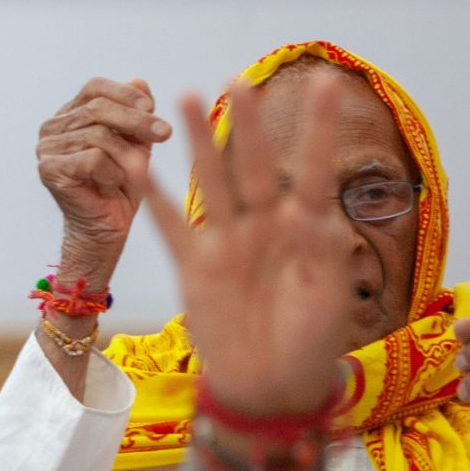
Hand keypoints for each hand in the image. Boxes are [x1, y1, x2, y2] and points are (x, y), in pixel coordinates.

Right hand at [37, 77, 171, 278]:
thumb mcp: (135, 143)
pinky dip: (111, 172)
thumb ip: (136, 113)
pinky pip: (92, 159)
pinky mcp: (50, 171)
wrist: (106, 229)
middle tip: (164, 133)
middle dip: (136, 121)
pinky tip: (112, 185)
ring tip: (133, 172)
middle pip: (97, 109)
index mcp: (69, 115)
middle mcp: (52, 129)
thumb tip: (140, 83)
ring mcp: (47, 150)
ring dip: (125, 154)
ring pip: (98, 135)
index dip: (124, 93)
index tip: (152, 107)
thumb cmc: (120, 187)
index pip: (94, 88)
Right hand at [136, 76, 349, 416]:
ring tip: (185, 99)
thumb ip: (322, 248)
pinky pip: (171, 226)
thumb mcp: (330, 292)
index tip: (329, 86)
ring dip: (198, 142)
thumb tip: (314, 208)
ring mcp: (226, 243)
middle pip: (253, 164)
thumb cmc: (314, 343)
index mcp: (305, 229)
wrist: (272, 388)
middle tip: (240, 81)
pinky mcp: (195, 267)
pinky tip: (138, 167)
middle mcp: (264, 227)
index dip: (319, 130)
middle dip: (247, 124)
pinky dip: (154, 198)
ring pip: (212, 183)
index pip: (312, 169)